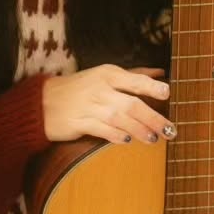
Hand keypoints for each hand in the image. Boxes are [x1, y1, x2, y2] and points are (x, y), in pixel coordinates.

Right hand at [43, 65, 172, 146]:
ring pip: (118, 118)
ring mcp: (88, 106)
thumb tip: (160, 73)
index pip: (133, 79)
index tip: (168, 93)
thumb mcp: (104, 75)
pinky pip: (100, 129)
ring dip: (138, 129)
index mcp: (107, 74)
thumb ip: (133, 75)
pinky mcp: (77, 122)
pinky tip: (127, 140)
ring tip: (153, 138)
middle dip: (152, 117)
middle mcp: (99, 89)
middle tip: (169, 129)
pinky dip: (115, 135)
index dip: (151, 86)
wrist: (44, 101)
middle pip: (130, 104)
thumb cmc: (81, 88)